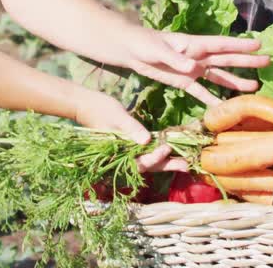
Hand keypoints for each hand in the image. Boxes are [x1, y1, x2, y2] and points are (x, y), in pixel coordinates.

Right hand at [72, 90, 189, 172]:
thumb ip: (131, 128)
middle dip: (168, 165)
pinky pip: (147, 150)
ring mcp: (128, 149)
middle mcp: (125, 155)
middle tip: (187, 166)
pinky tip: (172, 150)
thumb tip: (147, 140)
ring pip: (149, 160)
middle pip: (149, 165)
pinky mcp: (131, 142)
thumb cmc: (99, 109)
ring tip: (185, 163)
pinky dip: (159, 151)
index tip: (166, 148)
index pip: (140, 162)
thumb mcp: (117, 116)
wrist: (85, 104)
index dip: (155, 157)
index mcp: (119, 152)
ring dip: (167, 161)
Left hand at [120, 27, 270, 106]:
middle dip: (246, 61)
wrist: (130, 50)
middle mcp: (197, 56)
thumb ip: (175, 59)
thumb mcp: (158, 50)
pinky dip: (211, 99)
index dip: (240, 44)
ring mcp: (192, 69)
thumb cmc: (144, 43)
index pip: (221, 44)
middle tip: (267, 61)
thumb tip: (194, 67)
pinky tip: (222, 107)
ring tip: (254, 86)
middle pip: (226, 59)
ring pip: (218, 76)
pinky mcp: (183, 81)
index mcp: (193, 44)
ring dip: (235, 81)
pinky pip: (200, 91)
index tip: (259, 44)